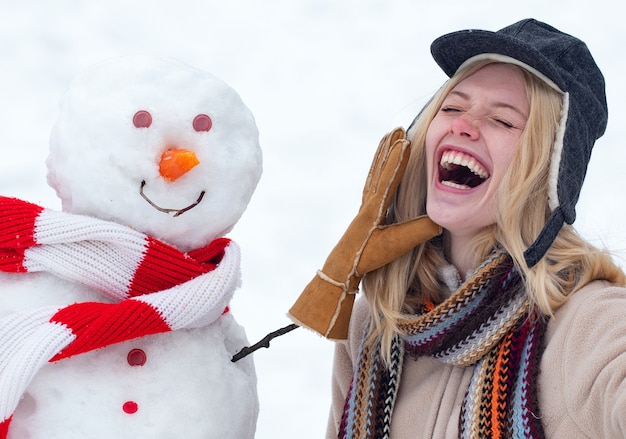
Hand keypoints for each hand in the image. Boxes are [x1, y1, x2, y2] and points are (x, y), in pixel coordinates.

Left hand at [288, 128, 440, 338]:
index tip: (405, 139)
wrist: (342, 267)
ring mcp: (365, 205)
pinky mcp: (364, 212)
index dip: (398, 158)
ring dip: (381, 155)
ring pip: (374, 173)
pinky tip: (379, 169)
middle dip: (389, 149)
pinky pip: (371, 183)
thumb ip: (419, 231)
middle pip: (380, 168)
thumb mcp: (397, 244)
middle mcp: (368, 201)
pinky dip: (377, 170)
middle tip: (396, 129)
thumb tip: (441, 220)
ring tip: (386, 139)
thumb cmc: (368, 256)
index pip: (390, 177)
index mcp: (376, 206)